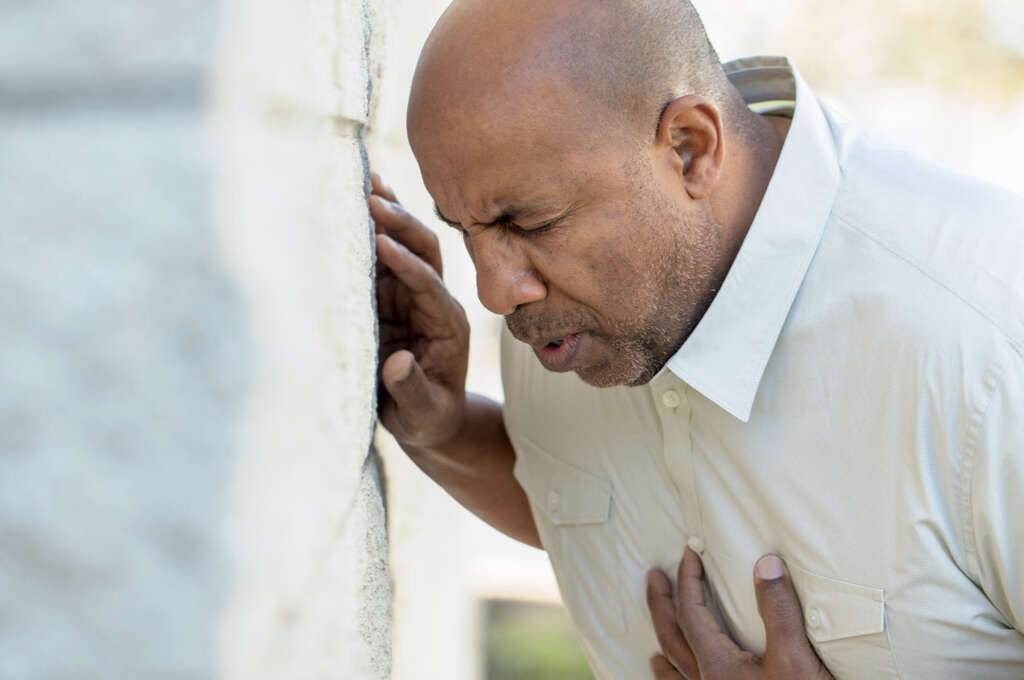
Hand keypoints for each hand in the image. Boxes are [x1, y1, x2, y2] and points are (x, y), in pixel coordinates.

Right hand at [370, 172, 469, 449]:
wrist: (429, 422)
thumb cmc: (428, 420)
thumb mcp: (423, 415)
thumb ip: (412, 391)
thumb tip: (397, 363)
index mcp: (447, 325)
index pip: (430, 286)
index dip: (407, 265)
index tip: (381, 243)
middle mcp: (433, 301)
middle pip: (424, 251)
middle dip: (401, 224)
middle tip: (371, 197)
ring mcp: (411, 295)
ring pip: (404, 245)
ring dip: (386, 214)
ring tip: (362, 180)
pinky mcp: (391, 296)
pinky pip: (382, 257)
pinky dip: (371, 229)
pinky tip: (356, 200)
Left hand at [645, 548, 832, 679]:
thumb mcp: (796, 659)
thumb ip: (778, 612)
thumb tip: (765, 563)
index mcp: (718, 666)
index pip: (691, 613)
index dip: (689, 580)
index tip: (689, 554)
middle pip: (671, 638)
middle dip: (660, 605)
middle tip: (653, 578)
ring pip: (675, 675)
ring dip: (665, 652)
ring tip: (654, 647)